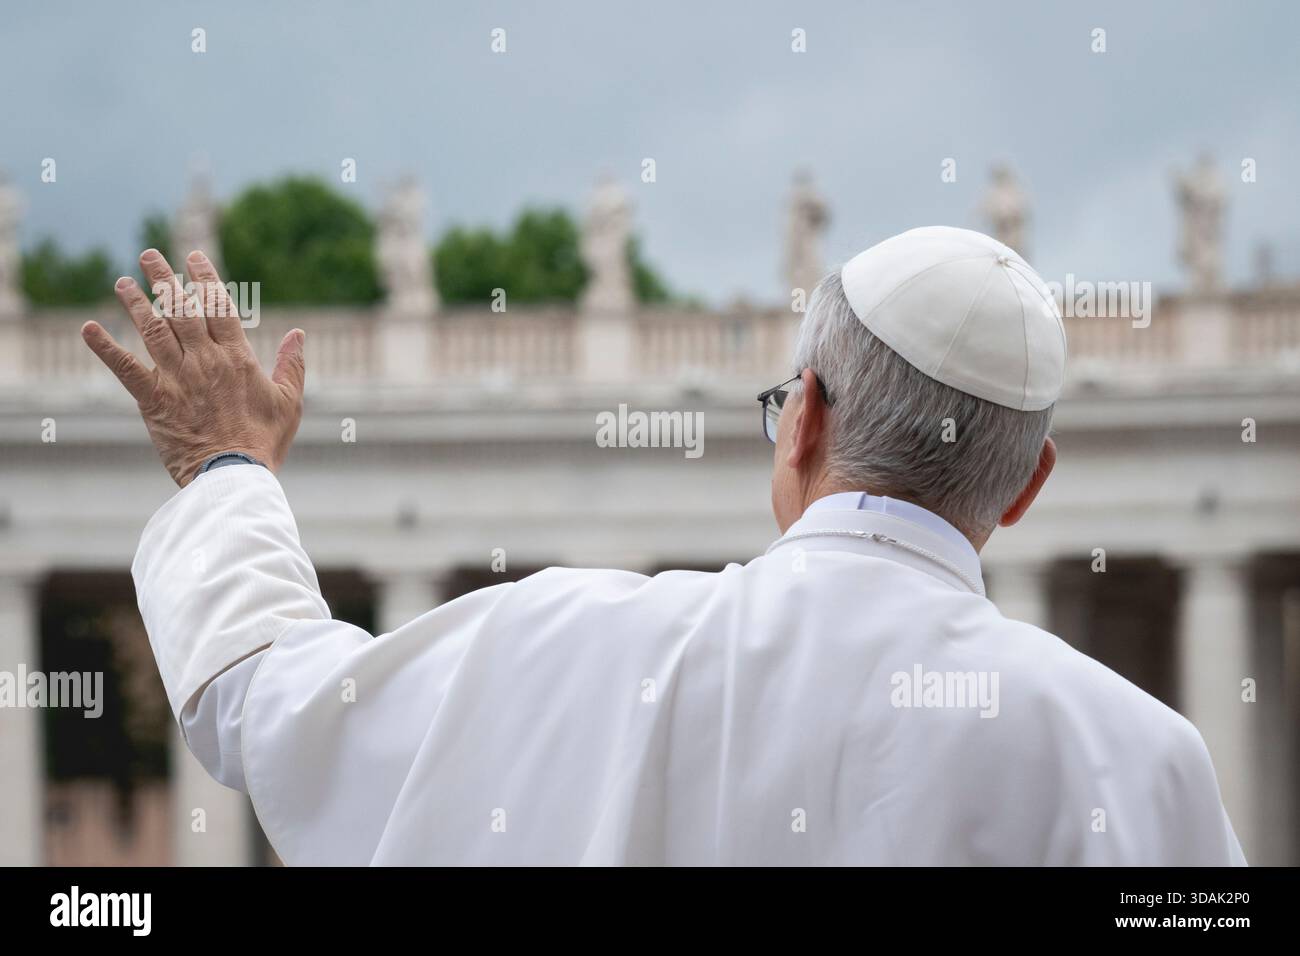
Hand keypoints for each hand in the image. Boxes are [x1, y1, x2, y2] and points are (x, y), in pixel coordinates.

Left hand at [81, 248, 305, 486]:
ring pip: (154, 329)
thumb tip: (298, 335)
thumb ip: (292, 365)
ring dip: (136, 302)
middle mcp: (205, 359)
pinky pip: (125, 369)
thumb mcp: (289, 402)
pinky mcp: (154, 399)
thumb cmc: (264, 441)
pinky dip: (105, 348)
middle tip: (149, 255)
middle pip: (182, 308)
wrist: (234, 474)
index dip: (205, 278)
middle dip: (164, 278)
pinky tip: (88, 328)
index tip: (193, 257)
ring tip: (123, 282)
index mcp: (238, 357)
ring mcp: (178, 378)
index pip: (219, 305)